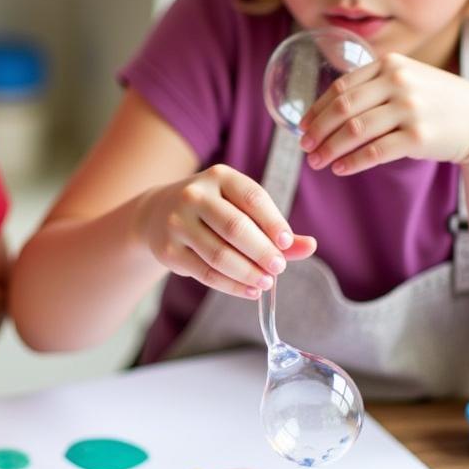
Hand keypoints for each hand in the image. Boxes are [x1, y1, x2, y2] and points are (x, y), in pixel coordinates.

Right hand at [138, 164, 315, 299]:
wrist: (158, 214)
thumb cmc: (212, 211)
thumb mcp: (241, 208)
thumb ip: (274, 228)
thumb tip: (310, 246)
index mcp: (220, 177)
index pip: (252, 198)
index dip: (274, 222)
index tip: (287, 244)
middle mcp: (194, 195)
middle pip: (235, 227)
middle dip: (262, 251)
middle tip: (278, 268)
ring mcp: (178, 223)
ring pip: (219, 254)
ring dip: (247, 272)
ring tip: (265, 282)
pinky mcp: (169, 250)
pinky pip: (205, 272)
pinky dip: (230, 285)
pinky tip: (248, 291)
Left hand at [298, 52, 468, 173]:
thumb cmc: (433, 102)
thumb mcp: (406, 80)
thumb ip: (371, 86)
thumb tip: (323, 113)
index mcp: (390, 65)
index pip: (340, 88)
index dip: (316, 110)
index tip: (302, 127)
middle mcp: (399, 83)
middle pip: (342, 109)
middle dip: (317, 131)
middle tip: (305, 148)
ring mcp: (409, 109)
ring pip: (354, 131)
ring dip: (329, 149)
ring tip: (317, 162)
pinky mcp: (418, 136)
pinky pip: (374, 152)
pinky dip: (352, 162)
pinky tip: (340, 169)